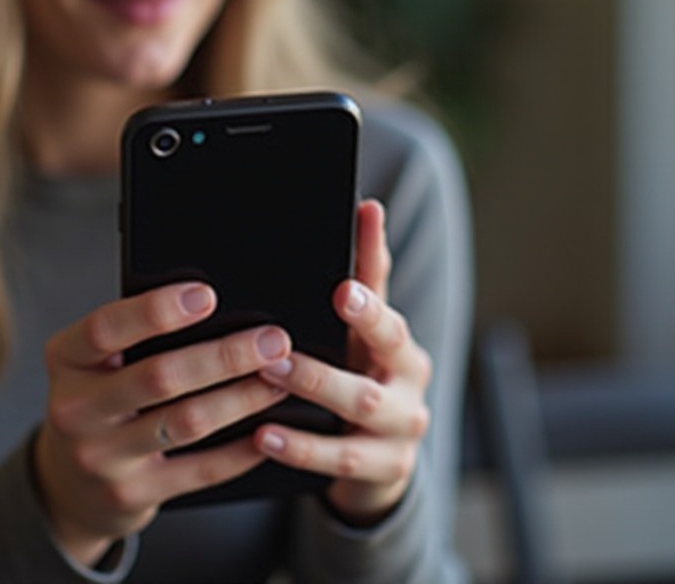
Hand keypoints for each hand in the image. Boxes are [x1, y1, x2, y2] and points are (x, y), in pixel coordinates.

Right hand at [34, 283, 290, 564]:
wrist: (69, 486)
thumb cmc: (97, 398)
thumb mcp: (92, 361)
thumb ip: (132, 334)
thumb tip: (209, 303)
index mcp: (66, 360)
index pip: (105, 328)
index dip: (156, 310)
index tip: (207, 295)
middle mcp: (76, 410)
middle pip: (158, 376)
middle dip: (224, 356)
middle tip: (273, 340)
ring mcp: (103, 459)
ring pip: (186, 422)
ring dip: (241, 398)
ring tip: (279, 377)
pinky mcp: (133, 496)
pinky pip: (199, 471)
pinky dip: (240, 450)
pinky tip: (268, 430)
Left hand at [255, 200, 431, 523]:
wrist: (383, 454)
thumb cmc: (365, 372)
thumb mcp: (367, 328)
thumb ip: (367, 271)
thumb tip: (369, 205)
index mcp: (402, 347)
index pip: (389, 320)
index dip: (369, 306)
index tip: (342, 290)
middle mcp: (411, 386)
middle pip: (378, 371)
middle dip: (329, 358)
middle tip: (277, 346)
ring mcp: (402, 432)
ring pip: (361, 412)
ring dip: (312, 393)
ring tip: (267, 377)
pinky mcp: (385, 470)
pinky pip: (341, 461)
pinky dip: (302, 448)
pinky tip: (264, 435)